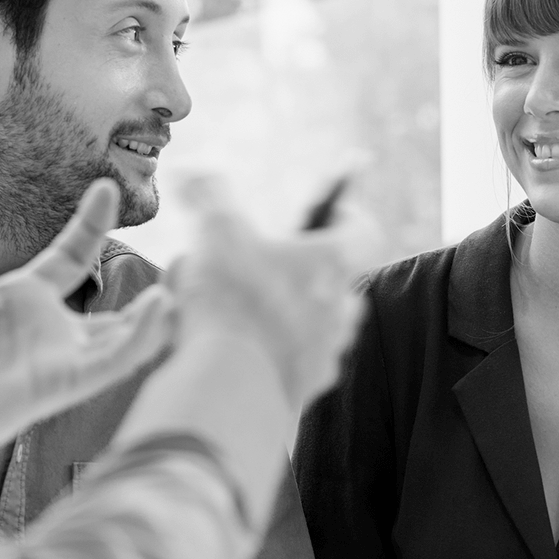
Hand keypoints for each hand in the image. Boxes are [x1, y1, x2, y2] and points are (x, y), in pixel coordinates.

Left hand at [0, 161, 173, 464]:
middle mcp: (45, 330)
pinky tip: (161, 307)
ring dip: (157, 313)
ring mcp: (57, 359)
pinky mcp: (59, 384)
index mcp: (18, 300)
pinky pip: (112, 360)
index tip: (106, 187)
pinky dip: (140, 337)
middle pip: (113, 306)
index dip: (91, 224)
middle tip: (193, 255)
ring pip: (124, 336)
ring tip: (190, 280)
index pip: (70, 258)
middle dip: (153, 285)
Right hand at [166, 176, 373, 409]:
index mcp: (332, 262)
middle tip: (269, 267)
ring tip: (245, 310)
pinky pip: (300, 361)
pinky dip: (276, 351)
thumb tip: (193, 172)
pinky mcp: (308, 386)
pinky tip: (239, 347)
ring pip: (320, 322)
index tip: (326, 214)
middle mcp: (342, 307)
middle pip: (340, 279)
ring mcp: (329, 351)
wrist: (231, 386)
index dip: (347, 217)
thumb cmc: (231, 300)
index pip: (364, 230)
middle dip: (307, 271)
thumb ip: (209, 192)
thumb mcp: (215, 229)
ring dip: (291, 312)